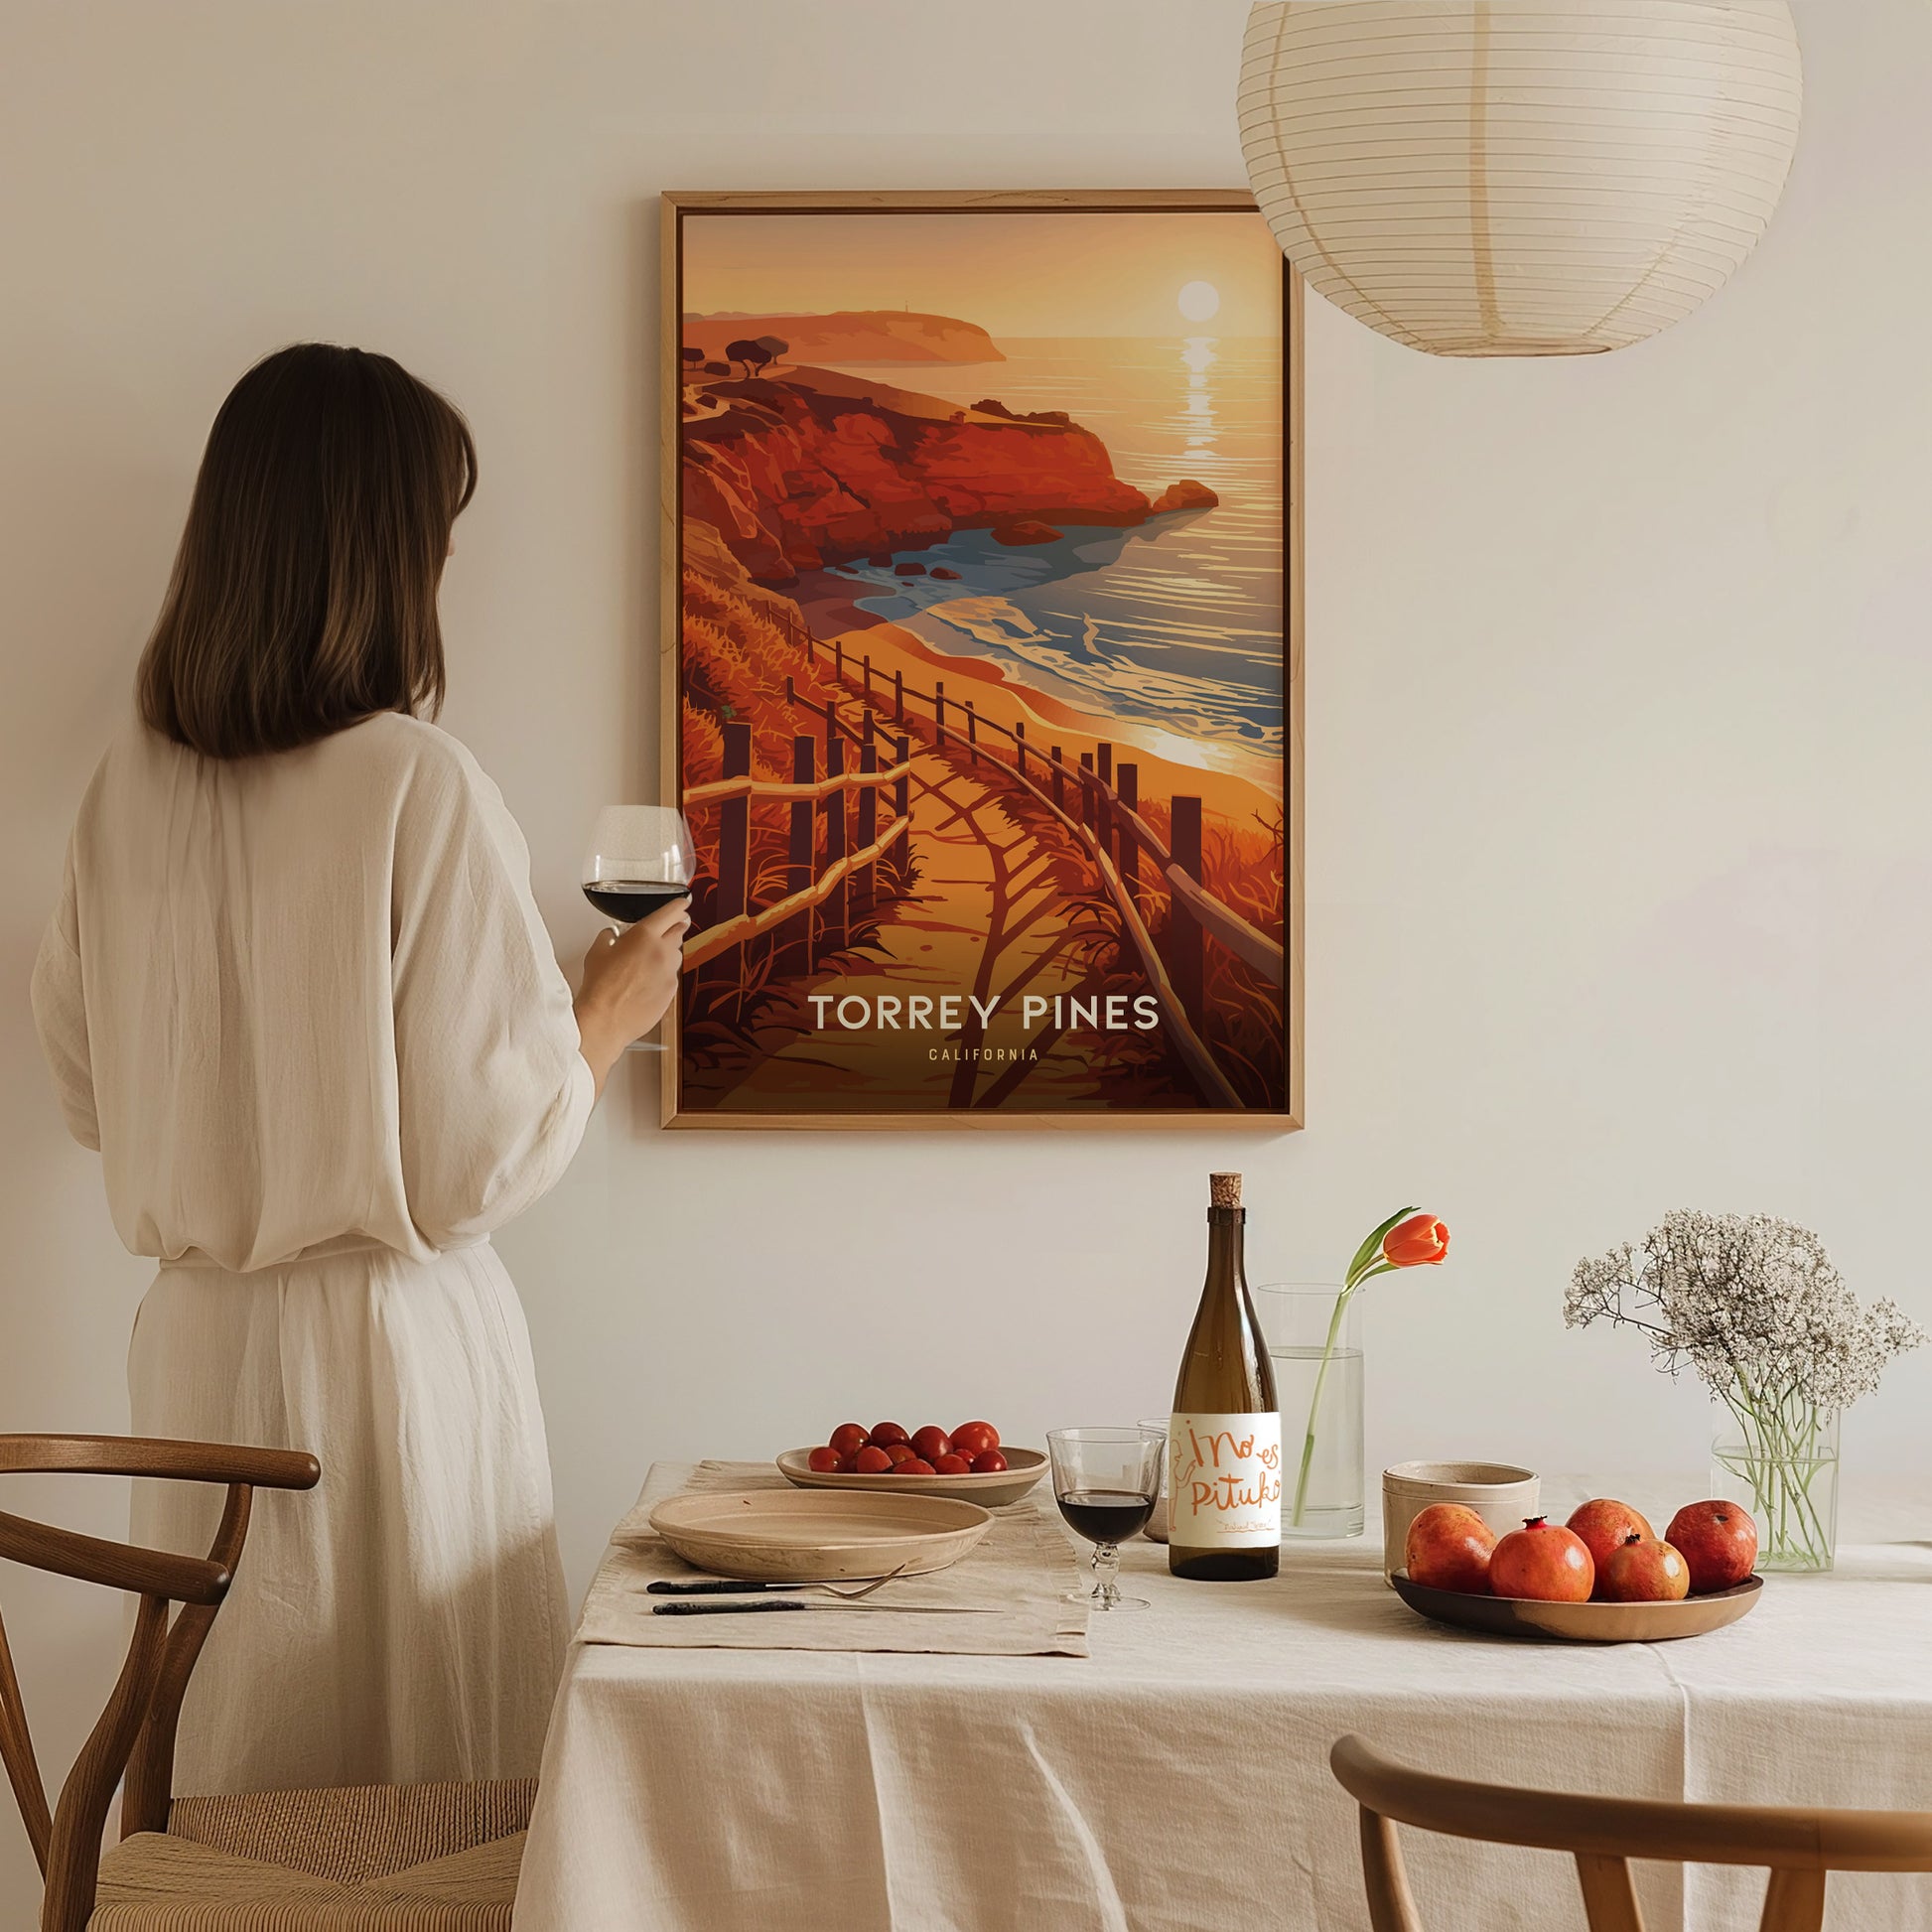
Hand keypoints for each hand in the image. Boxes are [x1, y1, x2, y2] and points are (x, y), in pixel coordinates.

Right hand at [574, 897, 690, 1094]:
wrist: (605, 1019)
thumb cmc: (600, 987)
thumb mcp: (597, 952)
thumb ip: (609, 937)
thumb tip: (611, 935)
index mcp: (644, 935)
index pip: (671, 912)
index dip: (679, 906)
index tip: (683, 903)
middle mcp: (662, 951)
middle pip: (679, 931)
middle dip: (674, 928)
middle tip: (668, 929)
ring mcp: (669, 972)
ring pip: (676, 955)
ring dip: (667, 953)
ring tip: (648, 962)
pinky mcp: (672, 992)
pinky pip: (672, 977)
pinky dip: (663, 975)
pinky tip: (646, 982)